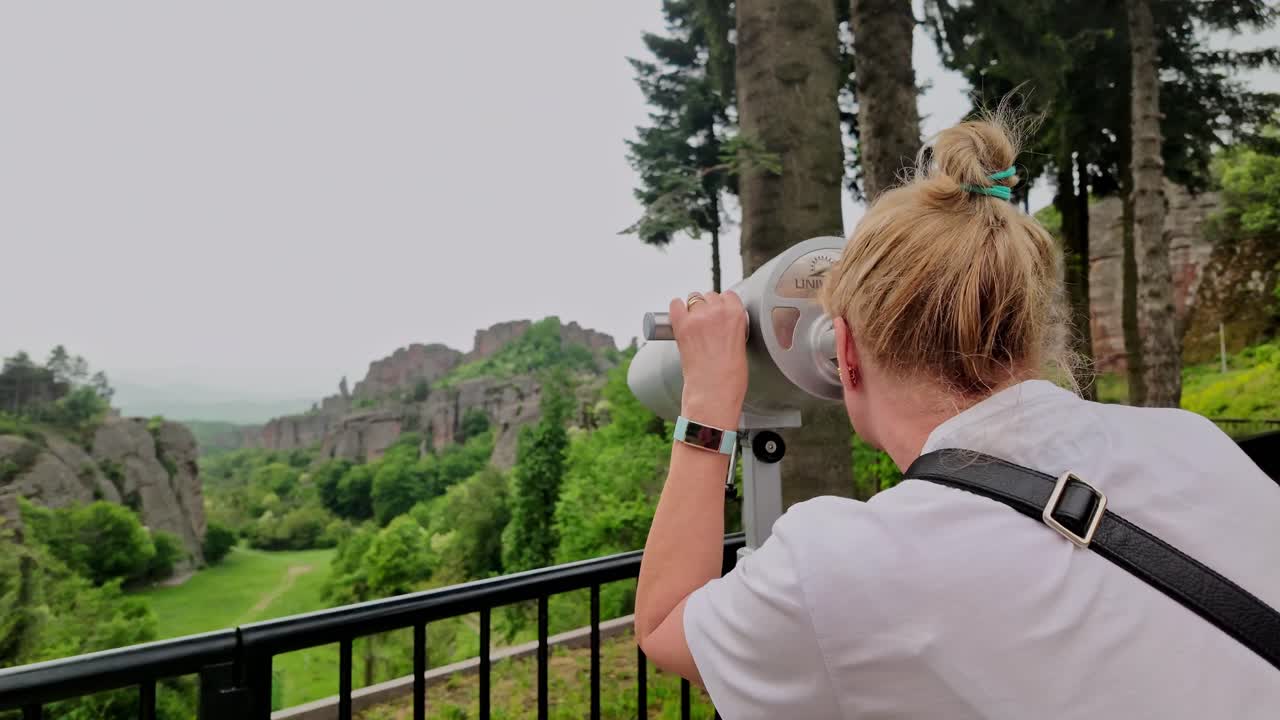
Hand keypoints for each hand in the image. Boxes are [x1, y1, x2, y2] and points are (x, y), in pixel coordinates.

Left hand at [668, 291, 747, 428]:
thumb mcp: (741, 344)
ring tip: (694, 324)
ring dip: (693, 308)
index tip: (720, 313)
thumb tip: (721, 321)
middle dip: (708, 307)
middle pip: (710, 295)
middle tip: (706, 324)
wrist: (713, 390)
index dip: (722, 305)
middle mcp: (717, 312)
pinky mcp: (682, 325)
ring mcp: (698, 317)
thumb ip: (732, 326)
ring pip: (693, 298)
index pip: (728, 295)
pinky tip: (679, 317)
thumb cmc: (730, 375)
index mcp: (736, 315)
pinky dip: (677, 309)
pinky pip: (675, 304)